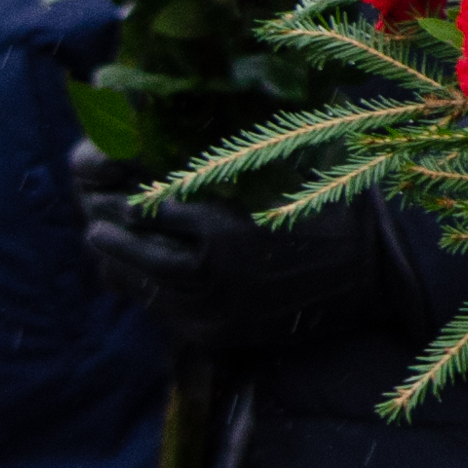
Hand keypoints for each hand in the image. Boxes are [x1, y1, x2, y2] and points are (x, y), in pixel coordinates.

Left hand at [74, 143, 378, 349]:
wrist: (376, 268)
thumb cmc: (331, 205)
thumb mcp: (273, 170)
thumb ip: (216, 162)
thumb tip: (163, 132)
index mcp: (219, 233)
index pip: (141, 209)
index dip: (117, 188)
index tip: (103, 171)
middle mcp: (208, 278)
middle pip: (129, 248)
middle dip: (108, 223)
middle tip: (92, 204)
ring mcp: (211, 312)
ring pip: (139, 283)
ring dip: (117, 258)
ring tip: (103, 236)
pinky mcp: (218, 335)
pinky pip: (161, 312)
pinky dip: (142, 289)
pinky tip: (134, 271)